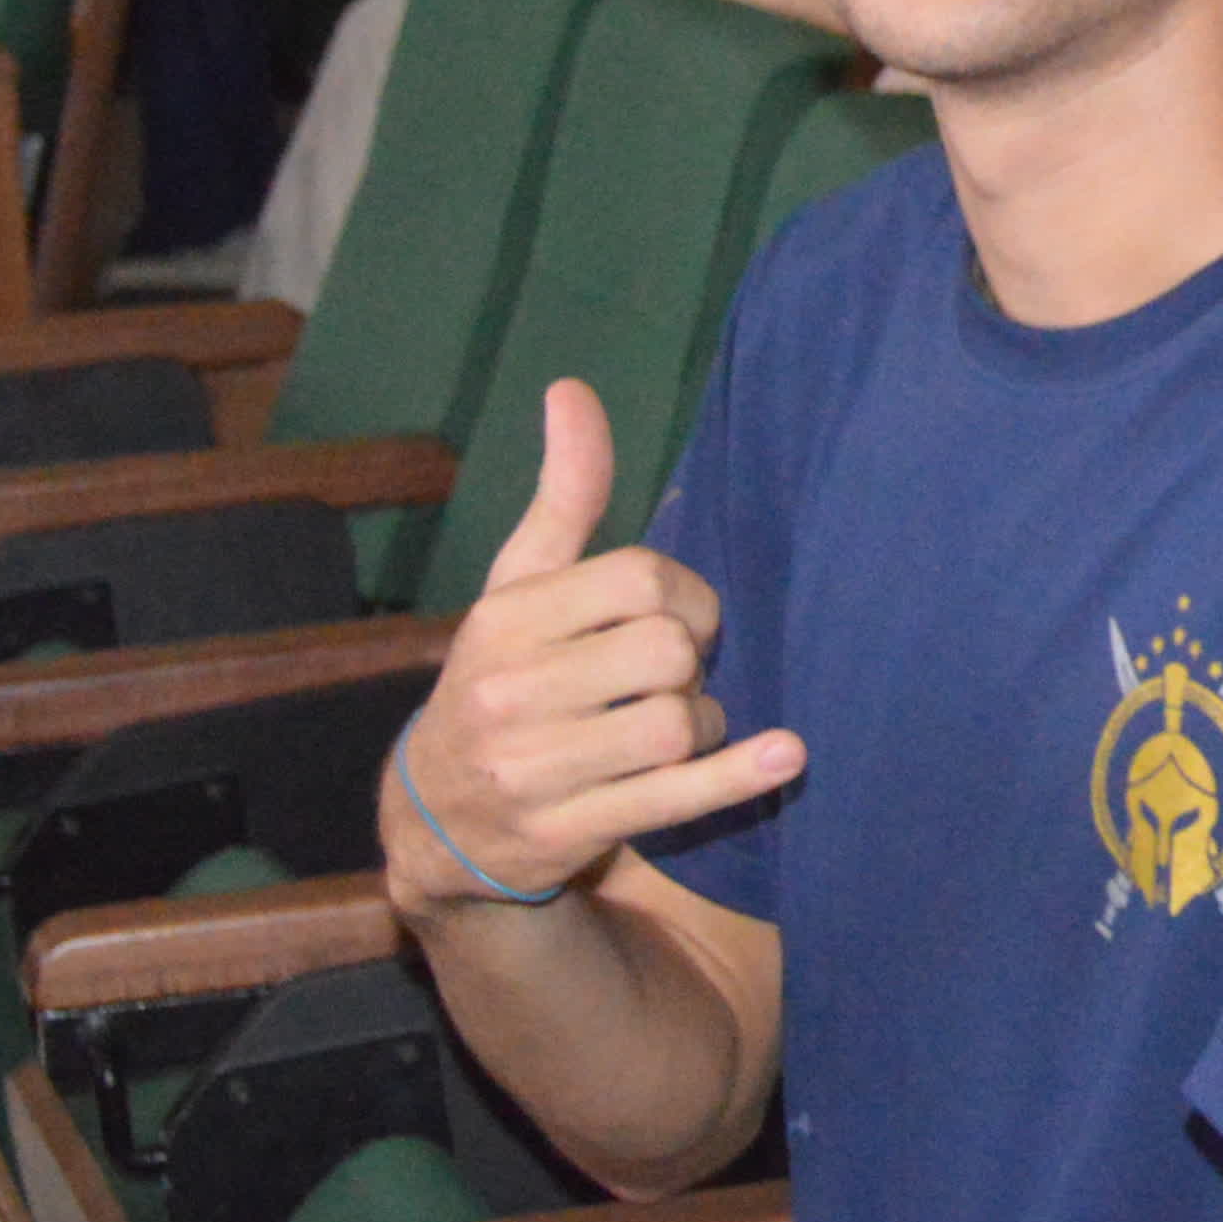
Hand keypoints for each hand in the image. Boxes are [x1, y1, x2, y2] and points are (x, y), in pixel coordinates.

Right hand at [380, 382, 804, 917]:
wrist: (437, 818)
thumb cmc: (502, 678)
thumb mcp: (517, 586)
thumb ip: (562, 497)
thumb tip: (573, 389)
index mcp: (506, 618)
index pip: (639, 579)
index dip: (686, 594)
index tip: (679, 617)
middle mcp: (512, 691)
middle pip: (667, 652)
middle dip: (693, 662)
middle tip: (674, 676)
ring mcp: (536, 768)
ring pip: (677, 725)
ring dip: (703, 724)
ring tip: (677, 726)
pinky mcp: (567, 832)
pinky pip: (671, 798)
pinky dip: (736, 778)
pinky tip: (785, 756)